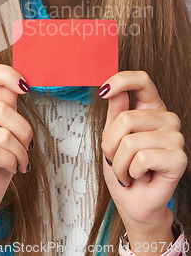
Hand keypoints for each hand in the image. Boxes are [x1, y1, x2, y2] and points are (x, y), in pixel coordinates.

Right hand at [0, 64, 32, 221]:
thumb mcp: (8, 125)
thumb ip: (8, 101)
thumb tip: (18, 80)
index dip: (6, 75)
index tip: (25, 87)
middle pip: (1, 109)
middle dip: (23, 131)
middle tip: (27, 145)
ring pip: (1, 134)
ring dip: (19, 151)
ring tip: (20, 160)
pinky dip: (10, 162)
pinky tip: (9, 167)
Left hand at [99, 70, 186, 230]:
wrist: (133, 202)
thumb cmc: (123, 169)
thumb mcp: (111, 136)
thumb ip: (115, 111)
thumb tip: (113, 89)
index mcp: (151, 108)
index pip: (142, 80)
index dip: (121, 80)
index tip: (104, 90)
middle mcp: (167, 119)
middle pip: (126, 118)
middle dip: (111, 145)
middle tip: (118, 159)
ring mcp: (176, 137)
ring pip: (130, 141)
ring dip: (120, 163)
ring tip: (129, 170)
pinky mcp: (179, 158)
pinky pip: (141, 158)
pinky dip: (132, 172)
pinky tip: (142, 177)